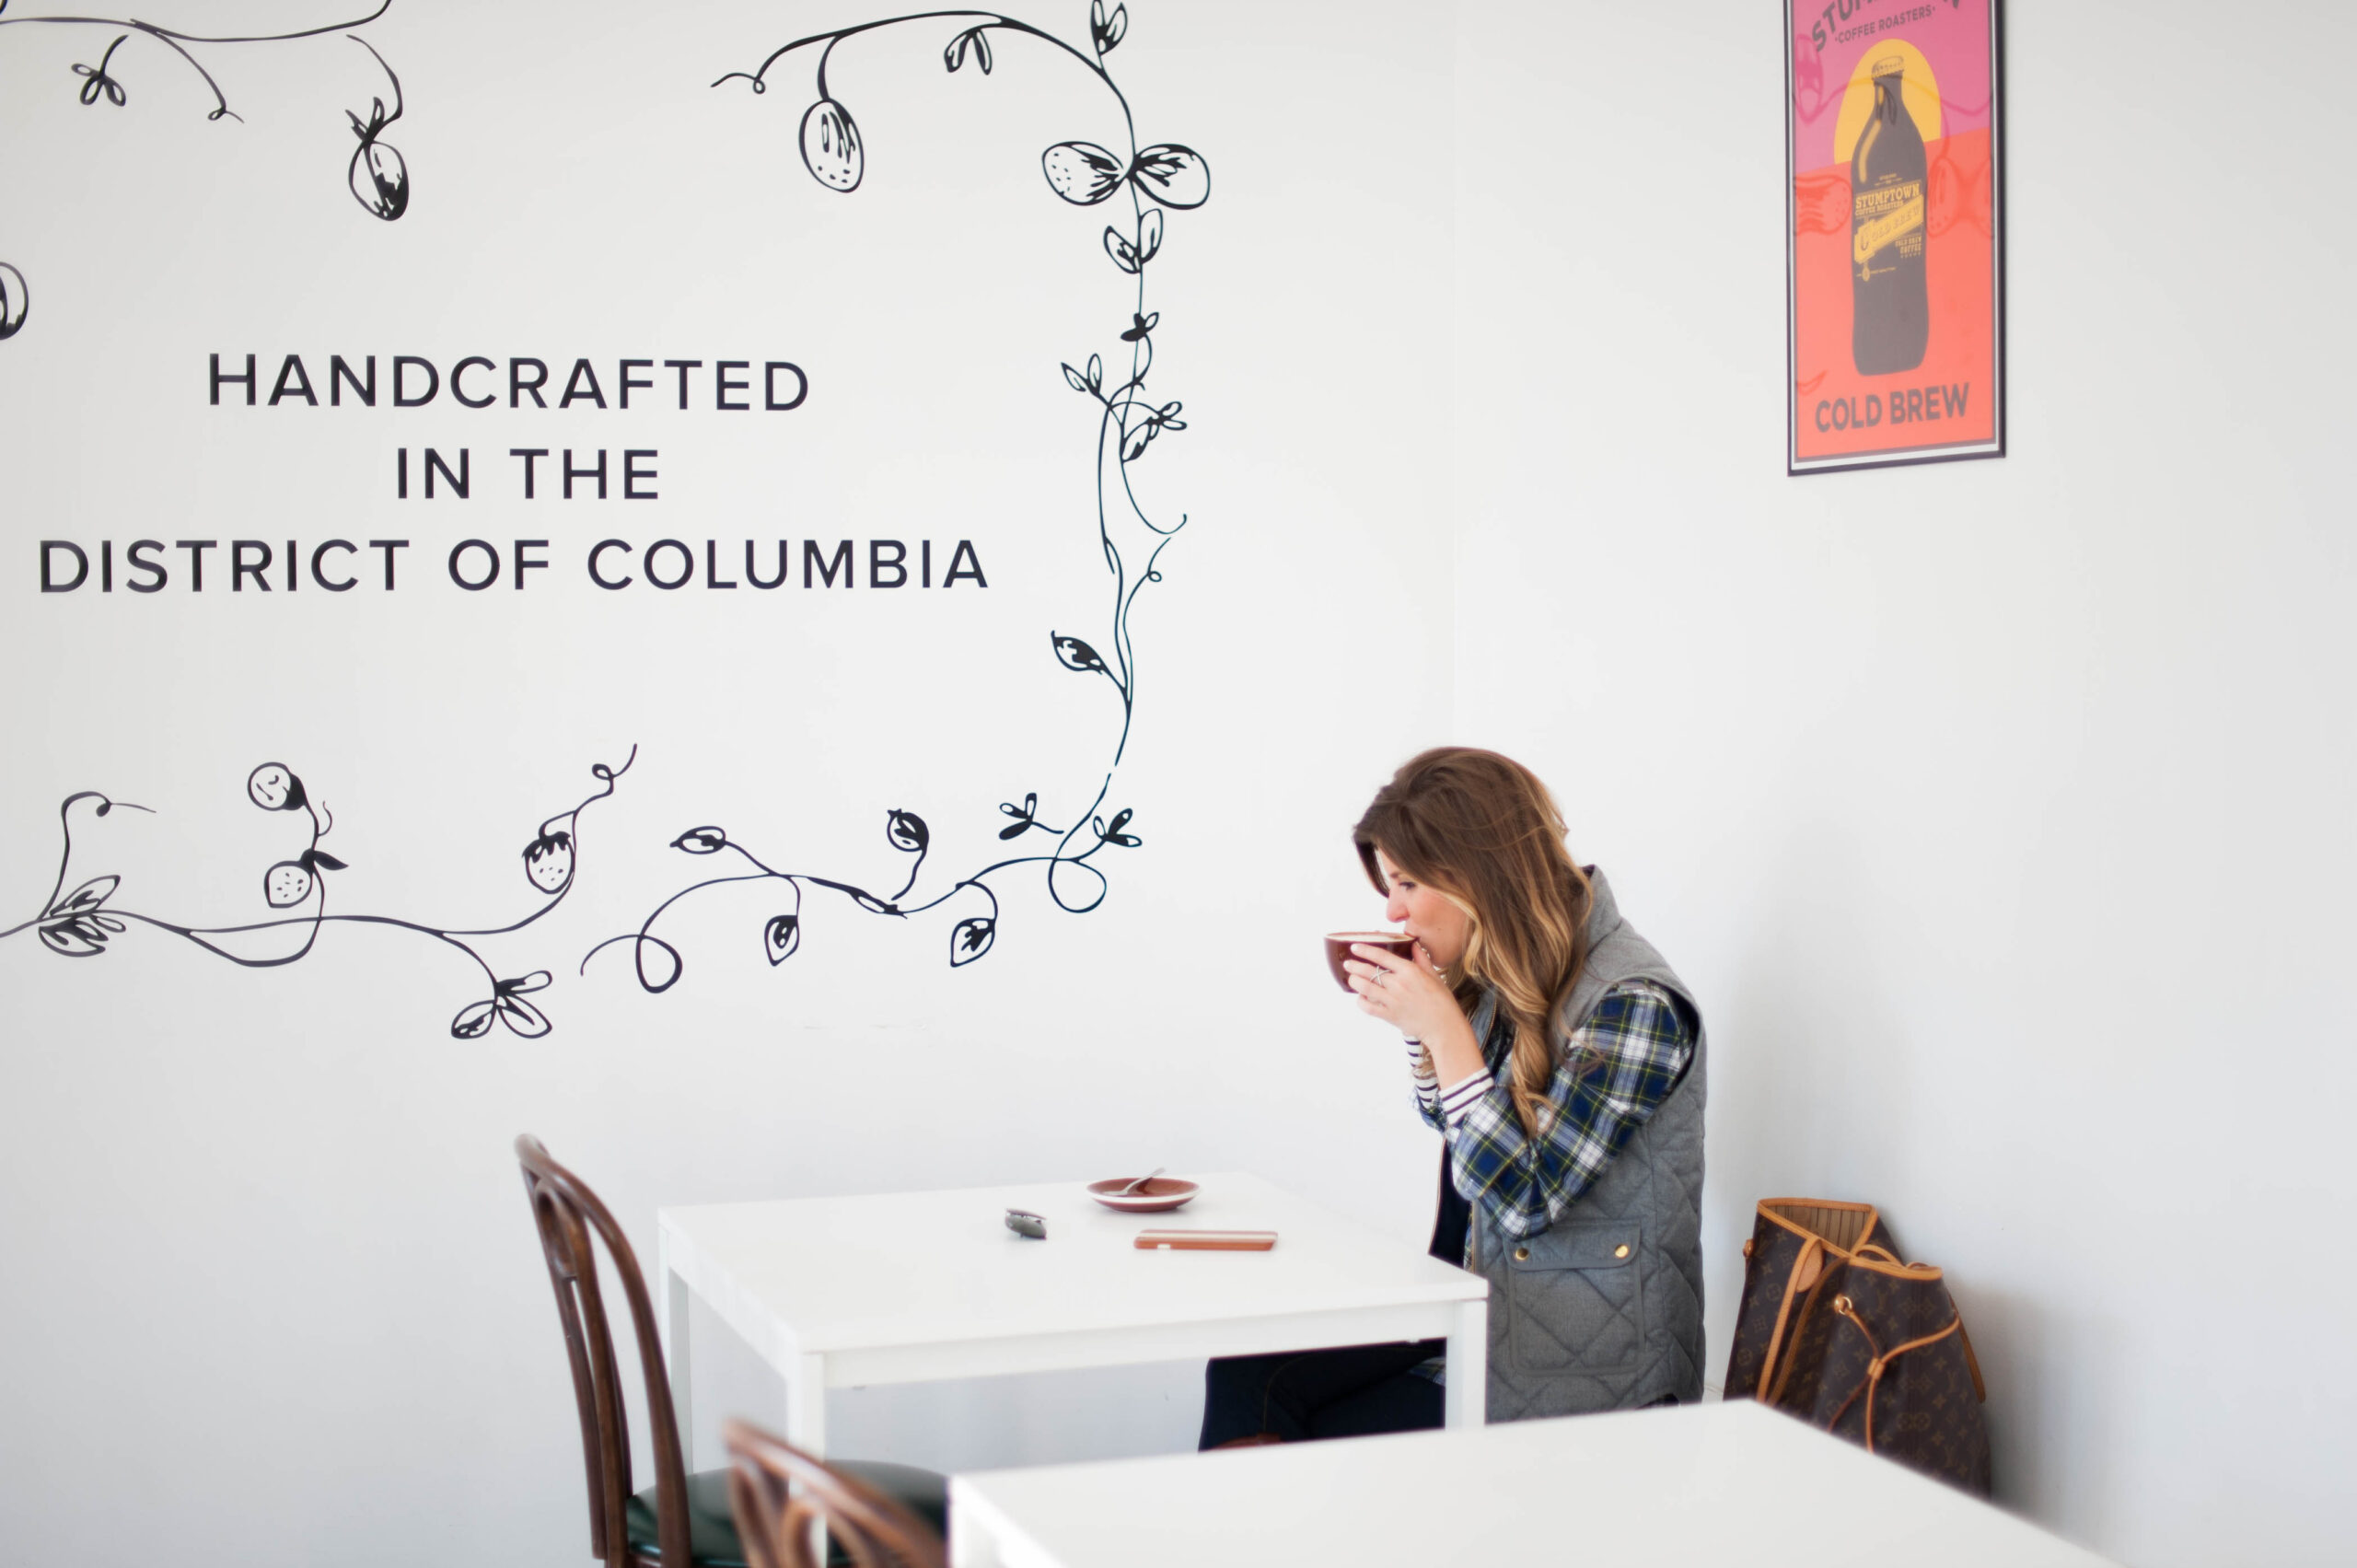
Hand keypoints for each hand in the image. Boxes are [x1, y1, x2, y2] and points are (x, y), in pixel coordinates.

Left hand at [1345, 942, 1478, 1080]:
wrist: (1444, 1026)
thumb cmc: (1441, 1001)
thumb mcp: (1434, 975)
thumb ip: (1421, 958)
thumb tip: (1413, 944)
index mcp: (1410, 971)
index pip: (1382, 956)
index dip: (1365, 950)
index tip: (1355, 947)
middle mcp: (1399, 984)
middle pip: (1369, 971)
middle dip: (1354, 966)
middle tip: (1348, 963)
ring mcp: (1393, 1000)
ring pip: (1365, 988)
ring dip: (1354, 981)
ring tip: (1351, 978)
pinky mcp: (1390, 1015)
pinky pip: (1368, 1007)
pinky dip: (1361, 1002)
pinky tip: (1360, 997)